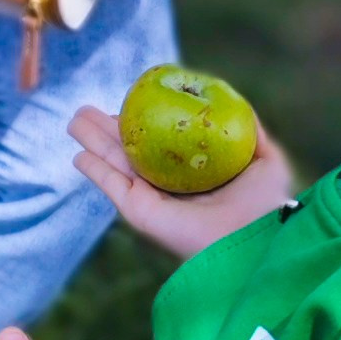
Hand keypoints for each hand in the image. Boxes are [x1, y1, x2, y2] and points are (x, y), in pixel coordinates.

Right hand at [68, 99, 295, 259]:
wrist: (252, 237)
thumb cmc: (264, 205)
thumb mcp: (267, 160)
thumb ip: (253, 133)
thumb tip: (240, 105)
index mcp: (191, 177)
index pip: (158, 146)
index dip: (141, 124)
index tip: (130, 103)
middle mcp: (166, 189)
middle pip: (127, 152)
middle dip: (105, 130)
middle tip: (84, 109)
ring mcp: (150, 201)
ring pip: (112, 165)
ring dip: (91, 143)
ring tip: (73, 121)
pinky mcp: (139, 213)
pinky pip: (111, 186)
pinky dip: (93, 170)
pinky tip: (78, 155)